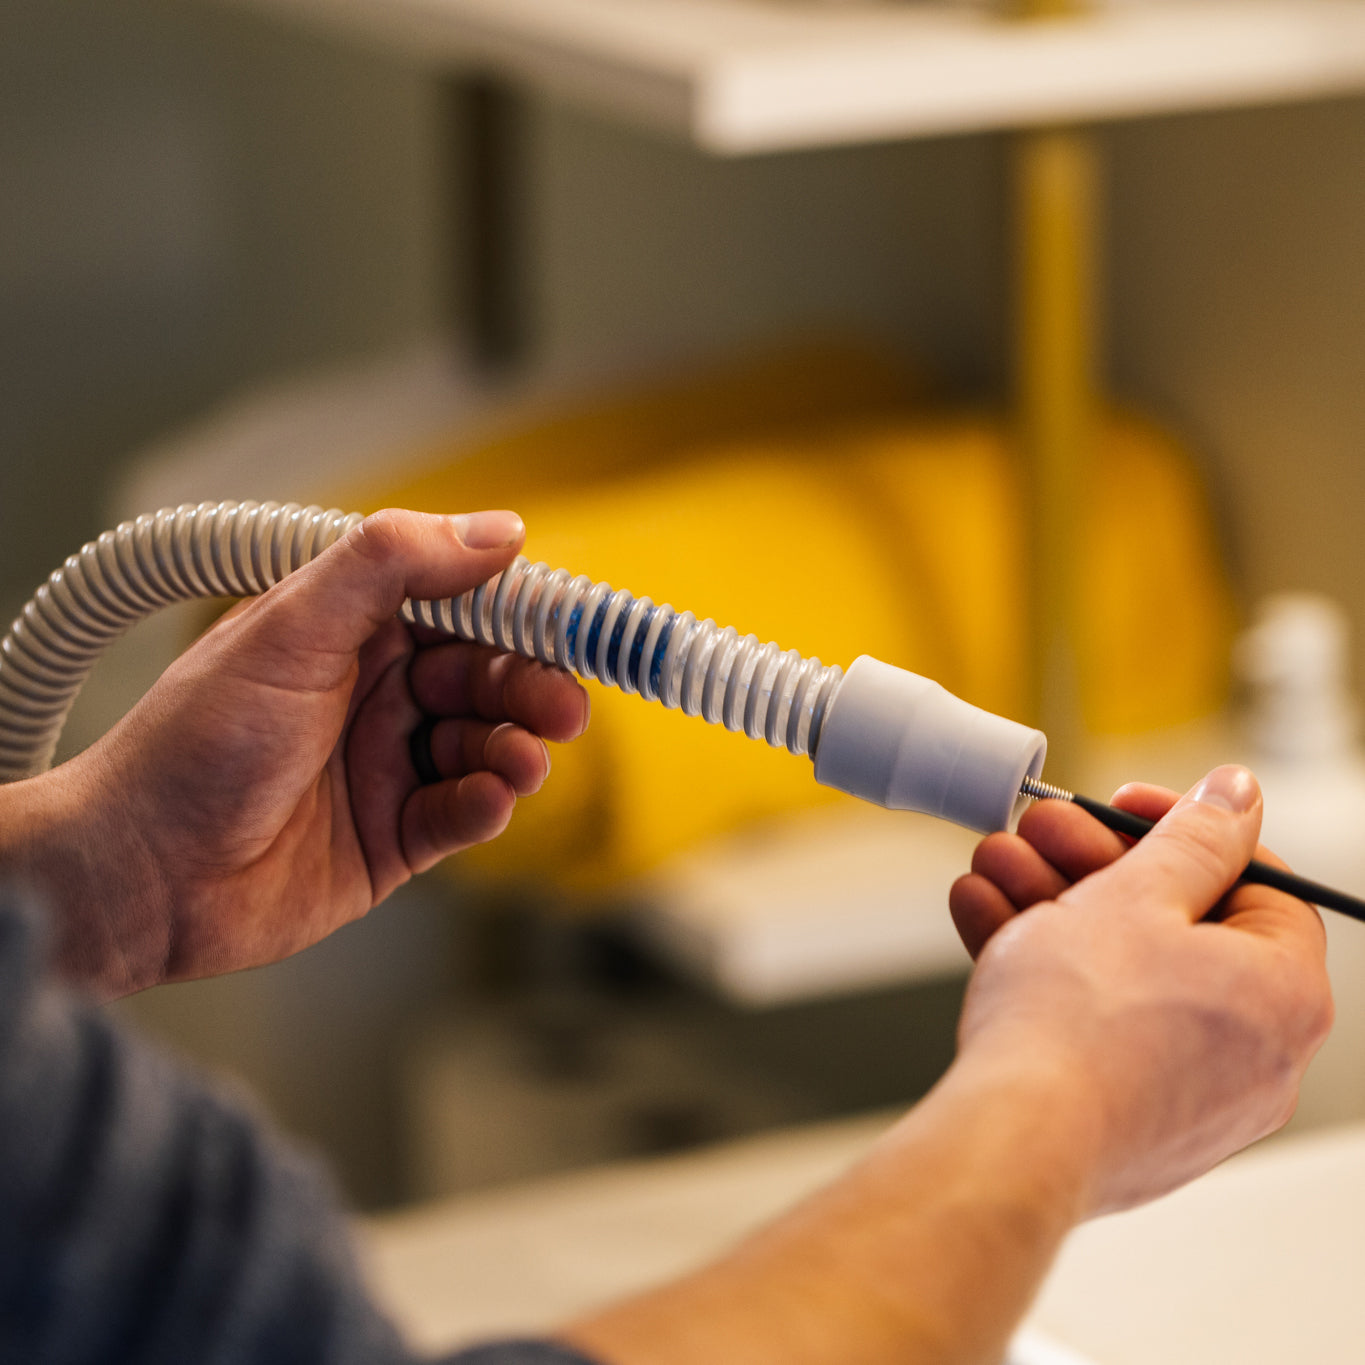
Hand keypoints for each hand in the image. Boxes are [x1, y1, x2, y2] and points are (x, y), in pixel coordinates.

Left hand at [3, 509, 588, 996]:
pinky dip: (485, 804)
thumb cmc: (193, 744)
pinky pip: (460, 814)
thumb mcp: (290, 630)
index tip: (573, 623)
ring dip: (513, 749)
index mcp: (350, 630)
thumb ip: (389, 565)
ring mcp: (384, 768)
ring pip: (482, 746)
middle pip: (485, 678)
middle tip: (564, 708)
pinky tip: (490, 800)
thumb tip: (498, 528)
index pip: (458, 603)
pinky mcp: (391, 838)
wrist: (141, 875)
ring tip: (524, 762)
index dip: (519, 611)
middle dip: (529, 689)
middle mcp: (373, 693)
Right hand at [947, 765, 1332, 1214]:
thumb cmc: (1079, 1021)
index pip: (1257, 883)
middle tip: (1041, 834)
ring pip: (1123, 973)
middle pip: (1177, 925)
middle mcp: (1255, 1054)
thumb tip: (1239, 796)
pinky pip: (1096, 1024)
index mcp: (1285, 994)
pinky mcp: (1127, 1118)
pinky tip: (985, 919)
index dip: (1182, 828)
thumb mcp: (1136, 894)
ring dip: (1052, 907)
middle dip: (1092, 866)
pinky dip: (1046, 971)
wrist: (1012, 1139)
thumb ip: (1193, 837)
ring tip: (994, 866)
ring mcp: (1189, 1095)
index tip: (1122, 806)